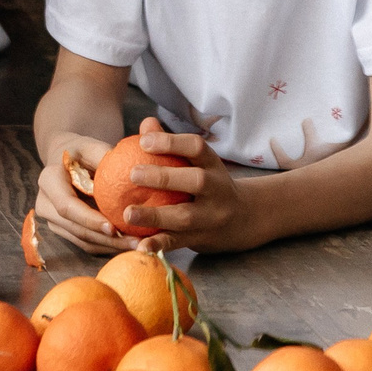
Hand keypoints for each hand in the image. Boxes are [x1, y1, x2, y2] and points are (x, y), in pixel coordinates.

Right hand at [35, 132, 133, 254]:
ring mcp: (52, 220)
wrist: (65, 159)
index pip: (67, 206)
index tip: (114, 228)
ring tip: (138, 245)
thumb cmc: (82, 151)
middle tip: (136, 242)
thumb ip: (103, 156)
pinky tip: (129, 244)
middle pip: (76, 229)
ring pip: (82, 240)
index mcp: (49, 181)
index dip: (89, 219)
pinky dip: (107, 246)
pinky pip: (86, 243)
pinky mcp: (63, 230)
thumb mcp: (90, 146)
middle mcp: (45, 204)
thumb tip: (128, 172)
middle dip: (106, 239)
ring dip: (110, 246)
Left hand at [117, 116, 253, 253]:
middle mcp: (217, 190)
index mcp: (213, 165)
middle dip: (164, 177)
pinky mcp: (203, 239)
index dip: (172, 142)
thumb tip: (146, 124)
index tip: (144, 141)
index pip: (197, 148)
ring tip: (127, 213)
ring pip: (186, 216)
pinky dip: (159, 245)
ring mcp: (212, 217)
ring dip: (155, 215)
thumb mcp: (199, 163)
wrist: (244, 219)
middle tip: (132, 173)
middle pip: (196, 181)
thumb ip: (172, 145)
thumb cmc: (209, 183)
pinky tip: (140, 246)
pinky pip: (179, 243)